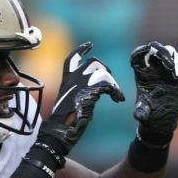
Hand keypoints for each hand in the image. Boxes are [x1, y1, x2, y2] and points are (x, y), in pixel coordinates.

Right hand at [35, 42, 124, 161]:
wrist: (60, 131)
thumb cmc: (65, 121)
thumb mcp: (71, 101)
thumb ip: (79, 91)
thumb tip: (94, 88)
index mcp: (66, 80)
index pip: (72, 58)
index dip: (81, 50)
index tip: (90, 45)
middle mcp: (73, 79)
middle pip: (93, 62)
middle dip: (105, 69)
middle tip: (110, 83)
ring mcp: (81, 85)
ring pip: (103, 72)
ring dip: (113, 83)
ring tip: (116, 95)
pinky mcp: (90, 93)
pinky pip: (108, 85)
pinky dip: (116, 92)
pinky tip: (118, 99)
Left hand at [130, 42, 177, 144]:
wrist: (162, 118)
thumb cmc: (150, 114)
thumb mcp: (144, 113)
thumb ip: (141, 112)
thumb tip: (139, 116)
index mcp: (140, 73)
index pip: (137, 56)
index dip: (140, 51)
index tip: (147, 50)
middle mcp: (151, 67)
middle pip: (154, 49)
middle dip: (162, 53)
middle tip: (170, 65)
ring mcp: (164, 68)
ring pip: (169, 52)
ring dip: (175, 60)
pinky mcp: (175, 72)